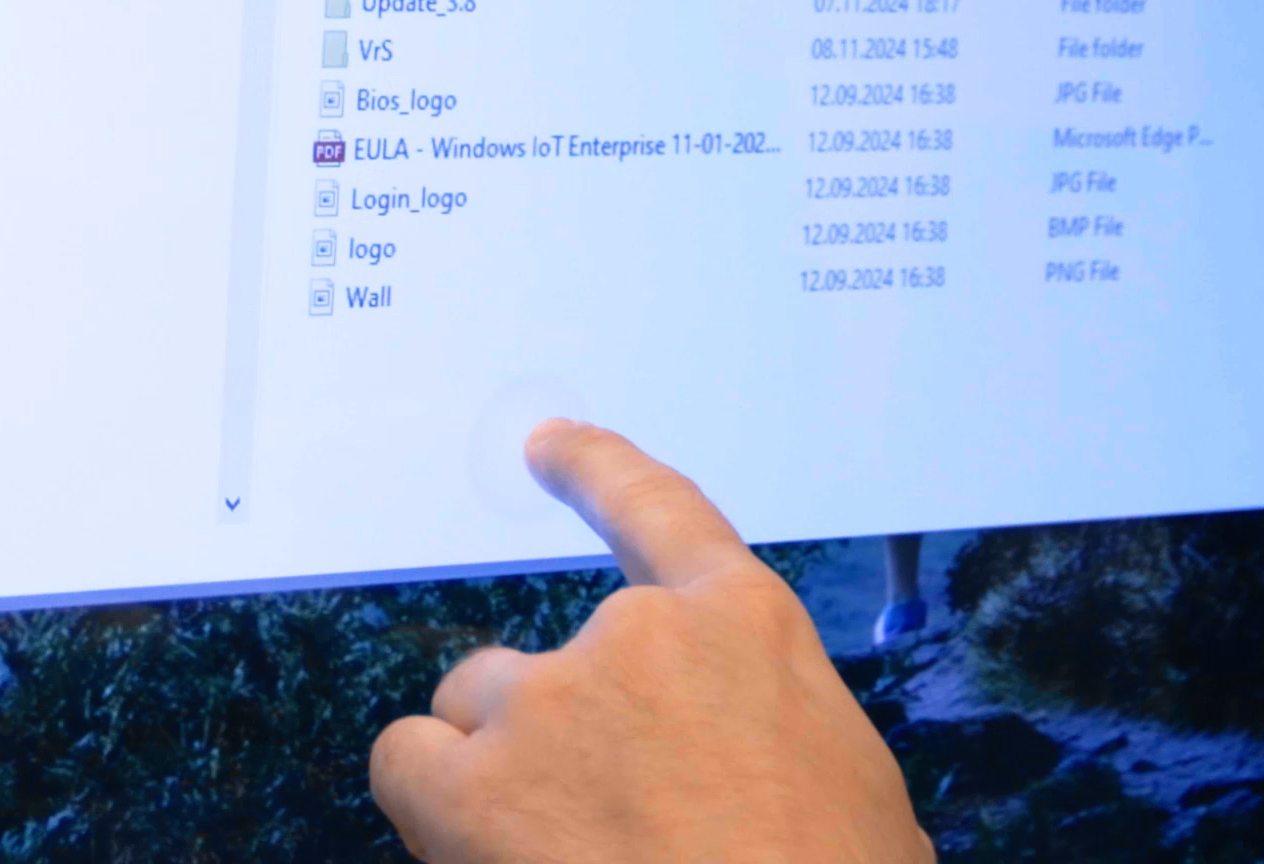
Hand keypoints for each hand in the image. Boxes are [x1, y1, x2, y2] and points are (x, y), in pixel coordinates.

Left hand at [368, 418, 930, 862]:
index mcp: (746, 630)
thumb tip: (749, 773)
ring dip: (496, 772)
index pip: (657, 512)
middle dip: (558, 735)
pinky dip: (429, 807)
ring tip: (553, 855)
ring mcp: (550, 705)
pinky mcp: (476, 786)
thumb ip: (774, 737)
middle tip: (600, 828)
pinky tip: (479, 852)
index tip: (549, 442)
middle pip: (549, 658)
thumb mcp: (856, 797)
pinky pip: (407, 760)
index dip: (597, 469)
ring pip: (472, 707)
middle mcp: (639, 640)